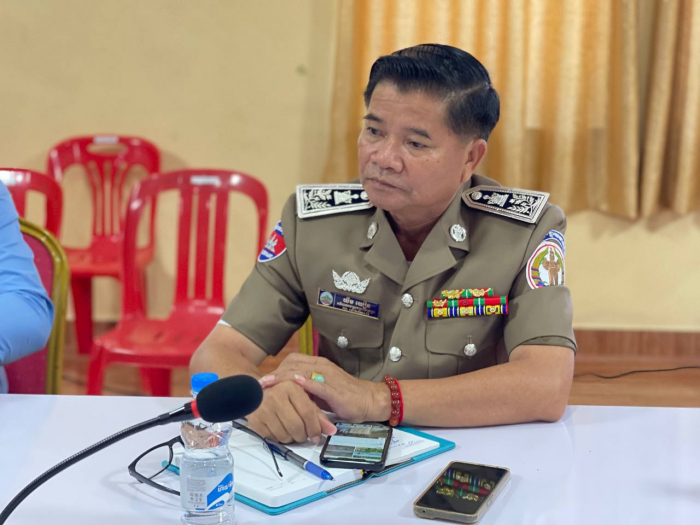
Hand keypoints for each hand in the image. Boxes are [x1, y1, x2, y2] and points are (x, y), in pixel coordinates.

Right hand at [247, 380, 336, 443]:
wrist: (257, 394)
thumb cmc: (286, 397)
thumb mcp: (304, 400)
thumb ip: (319, 415)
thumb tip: (332, 431)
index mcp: (291, 386)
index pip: (307, 412)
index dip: (315, 427)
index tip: (317, 436)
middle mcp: (276, 395)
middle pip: (296, 426)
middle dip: (303, 435)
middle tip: (304, 435)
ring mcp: (263, 408)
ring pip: (285, 435)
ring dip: (292, 438)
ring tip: (293, 431)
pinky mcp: (255, 420)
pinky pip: (273, 438)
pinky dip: (280, 439)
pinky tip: (281, 430)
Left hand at [259, 354, 390, 422]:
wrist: (369, 400)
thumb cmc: (345, 396)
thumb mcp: (321, 391)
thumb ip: (306, 388)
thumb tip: (287, 392)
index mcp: (319, 365)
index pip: (293, 361)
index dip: (277, 369)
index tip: (263, 380)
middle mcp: (322, 367)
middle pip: (293, 364)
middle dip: (275, 374)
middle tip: (259, 383)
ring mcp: (329, 376)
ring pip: (302, 372)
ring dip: (283, 377)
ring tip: (269, 383)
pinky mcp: (336, 389)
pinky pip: (319, 383)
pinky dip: (306, 382)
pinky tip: (295, 383)